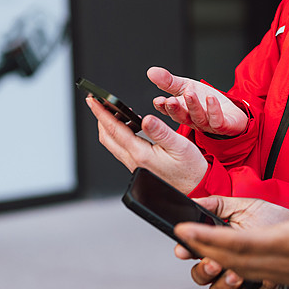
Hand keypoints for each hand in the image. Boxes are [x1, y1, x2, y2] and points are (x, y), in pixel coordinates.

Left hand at [86, 96, 207, 193]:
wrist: (196, 188)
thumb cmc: (191, 170)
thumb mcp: (180, 146)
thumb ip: (161, 132)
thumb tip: (146, 119)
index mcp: (141, 154)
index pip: (115, 130)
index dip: (102, 113)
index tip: (93, 100)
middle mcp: (134, 161)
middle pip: (107, 137)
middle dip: (100, 118)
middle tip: (98, 102)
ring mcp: (135, 165)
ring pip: (113, 144)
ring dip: (109, 126)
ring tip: (115, 110)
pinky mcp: (139, 167)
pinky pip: (122, 148)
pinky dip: (120, 134)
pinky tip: (131, 126)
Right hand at [147, 66, 247, 135]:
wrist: (230, 113)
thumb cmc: (206, 101)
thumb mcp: (186, 86)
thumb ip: (169, 81)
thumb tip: (151, 71)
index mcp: (182, 111)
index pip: (169, 110)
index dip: (162, 107)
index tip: (158, 100)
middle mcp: (193, 120)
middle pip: (182, 116)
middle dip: (175, 109)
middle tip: (169, 101)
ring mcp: (207, 124)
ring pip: (198, 117)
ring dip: (193, 106)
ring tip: (189, 94)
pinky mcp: (223, 125)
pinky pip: (218, 120)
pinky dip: (213, 109)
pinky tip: (211, 98)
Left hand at [174, 171, 288, 288]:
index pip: (242, 243)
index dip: (210, 238)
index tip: (184, 230)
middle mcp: (287, 262)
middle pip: (235, 260)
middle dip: (204, 249)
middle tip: (179, 238)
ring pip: (244, 270)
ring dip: (219, 259)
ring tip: (198, 247)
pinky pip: (259, 275)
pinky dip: (238, 267)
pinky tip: (232, 261)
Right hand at [174, 196, 288, 288]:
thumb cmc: (274, 218)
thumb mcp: (245, 206)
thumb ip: (219, 204)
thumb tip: (195, 201)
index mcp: (219, 241)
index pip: (194, 250)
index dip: (186, 250)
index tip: (185, 248)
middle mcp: (227, 260)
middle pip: (200, 275)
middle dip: (204, 270)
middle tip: (214, 262)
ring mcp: (240, 276)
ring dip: (222, 284)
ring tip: (234, 274)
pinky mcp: (257, 288)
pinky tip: (251, 281)